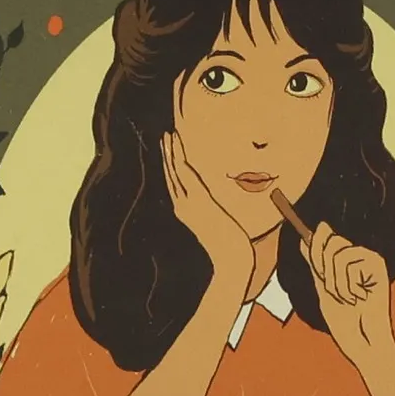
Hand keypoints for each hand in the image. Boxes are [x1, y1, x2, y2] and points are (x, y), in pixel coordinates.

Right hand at [163, 131, 254, 308]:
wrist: (230, 260)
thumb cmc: (230, 248)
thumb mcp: (221, 228)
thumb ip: (217, 216)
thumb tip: (222, 211)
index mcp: (187, 212)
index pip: (176, 185)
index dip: (171, 168)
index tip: (170, 152)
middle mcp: (183, 206)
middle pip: (171, 176)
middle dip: (167, 156)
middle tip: (163, 136)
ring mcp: (188, 202)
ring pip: (175, 171)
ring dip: (170, 152)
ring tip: (167, 135)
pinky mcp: (197, 199)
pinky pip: (184, 172)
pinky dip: (178, 156)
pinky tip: (177, 144)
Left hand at [305, 219, 394, 375]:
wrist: (363, 342)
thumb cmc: (345, 321)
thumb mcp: (323, 288)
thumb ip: (316, 264)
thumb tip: (304, 239)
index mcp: (347, 260)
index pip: (327, 237)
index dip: (316, 244)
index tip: (311, 257)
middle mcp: (360, 256)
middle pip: (332, 240)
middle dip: (324, 268)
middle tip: (333, 291)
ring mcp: (371, 259)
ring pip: (338, 254)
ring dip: (336, 283)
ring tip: (348, 299)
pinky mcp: (378, 265)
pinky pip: (349, 264)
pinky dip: (348, 287)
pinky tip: (360, 299)